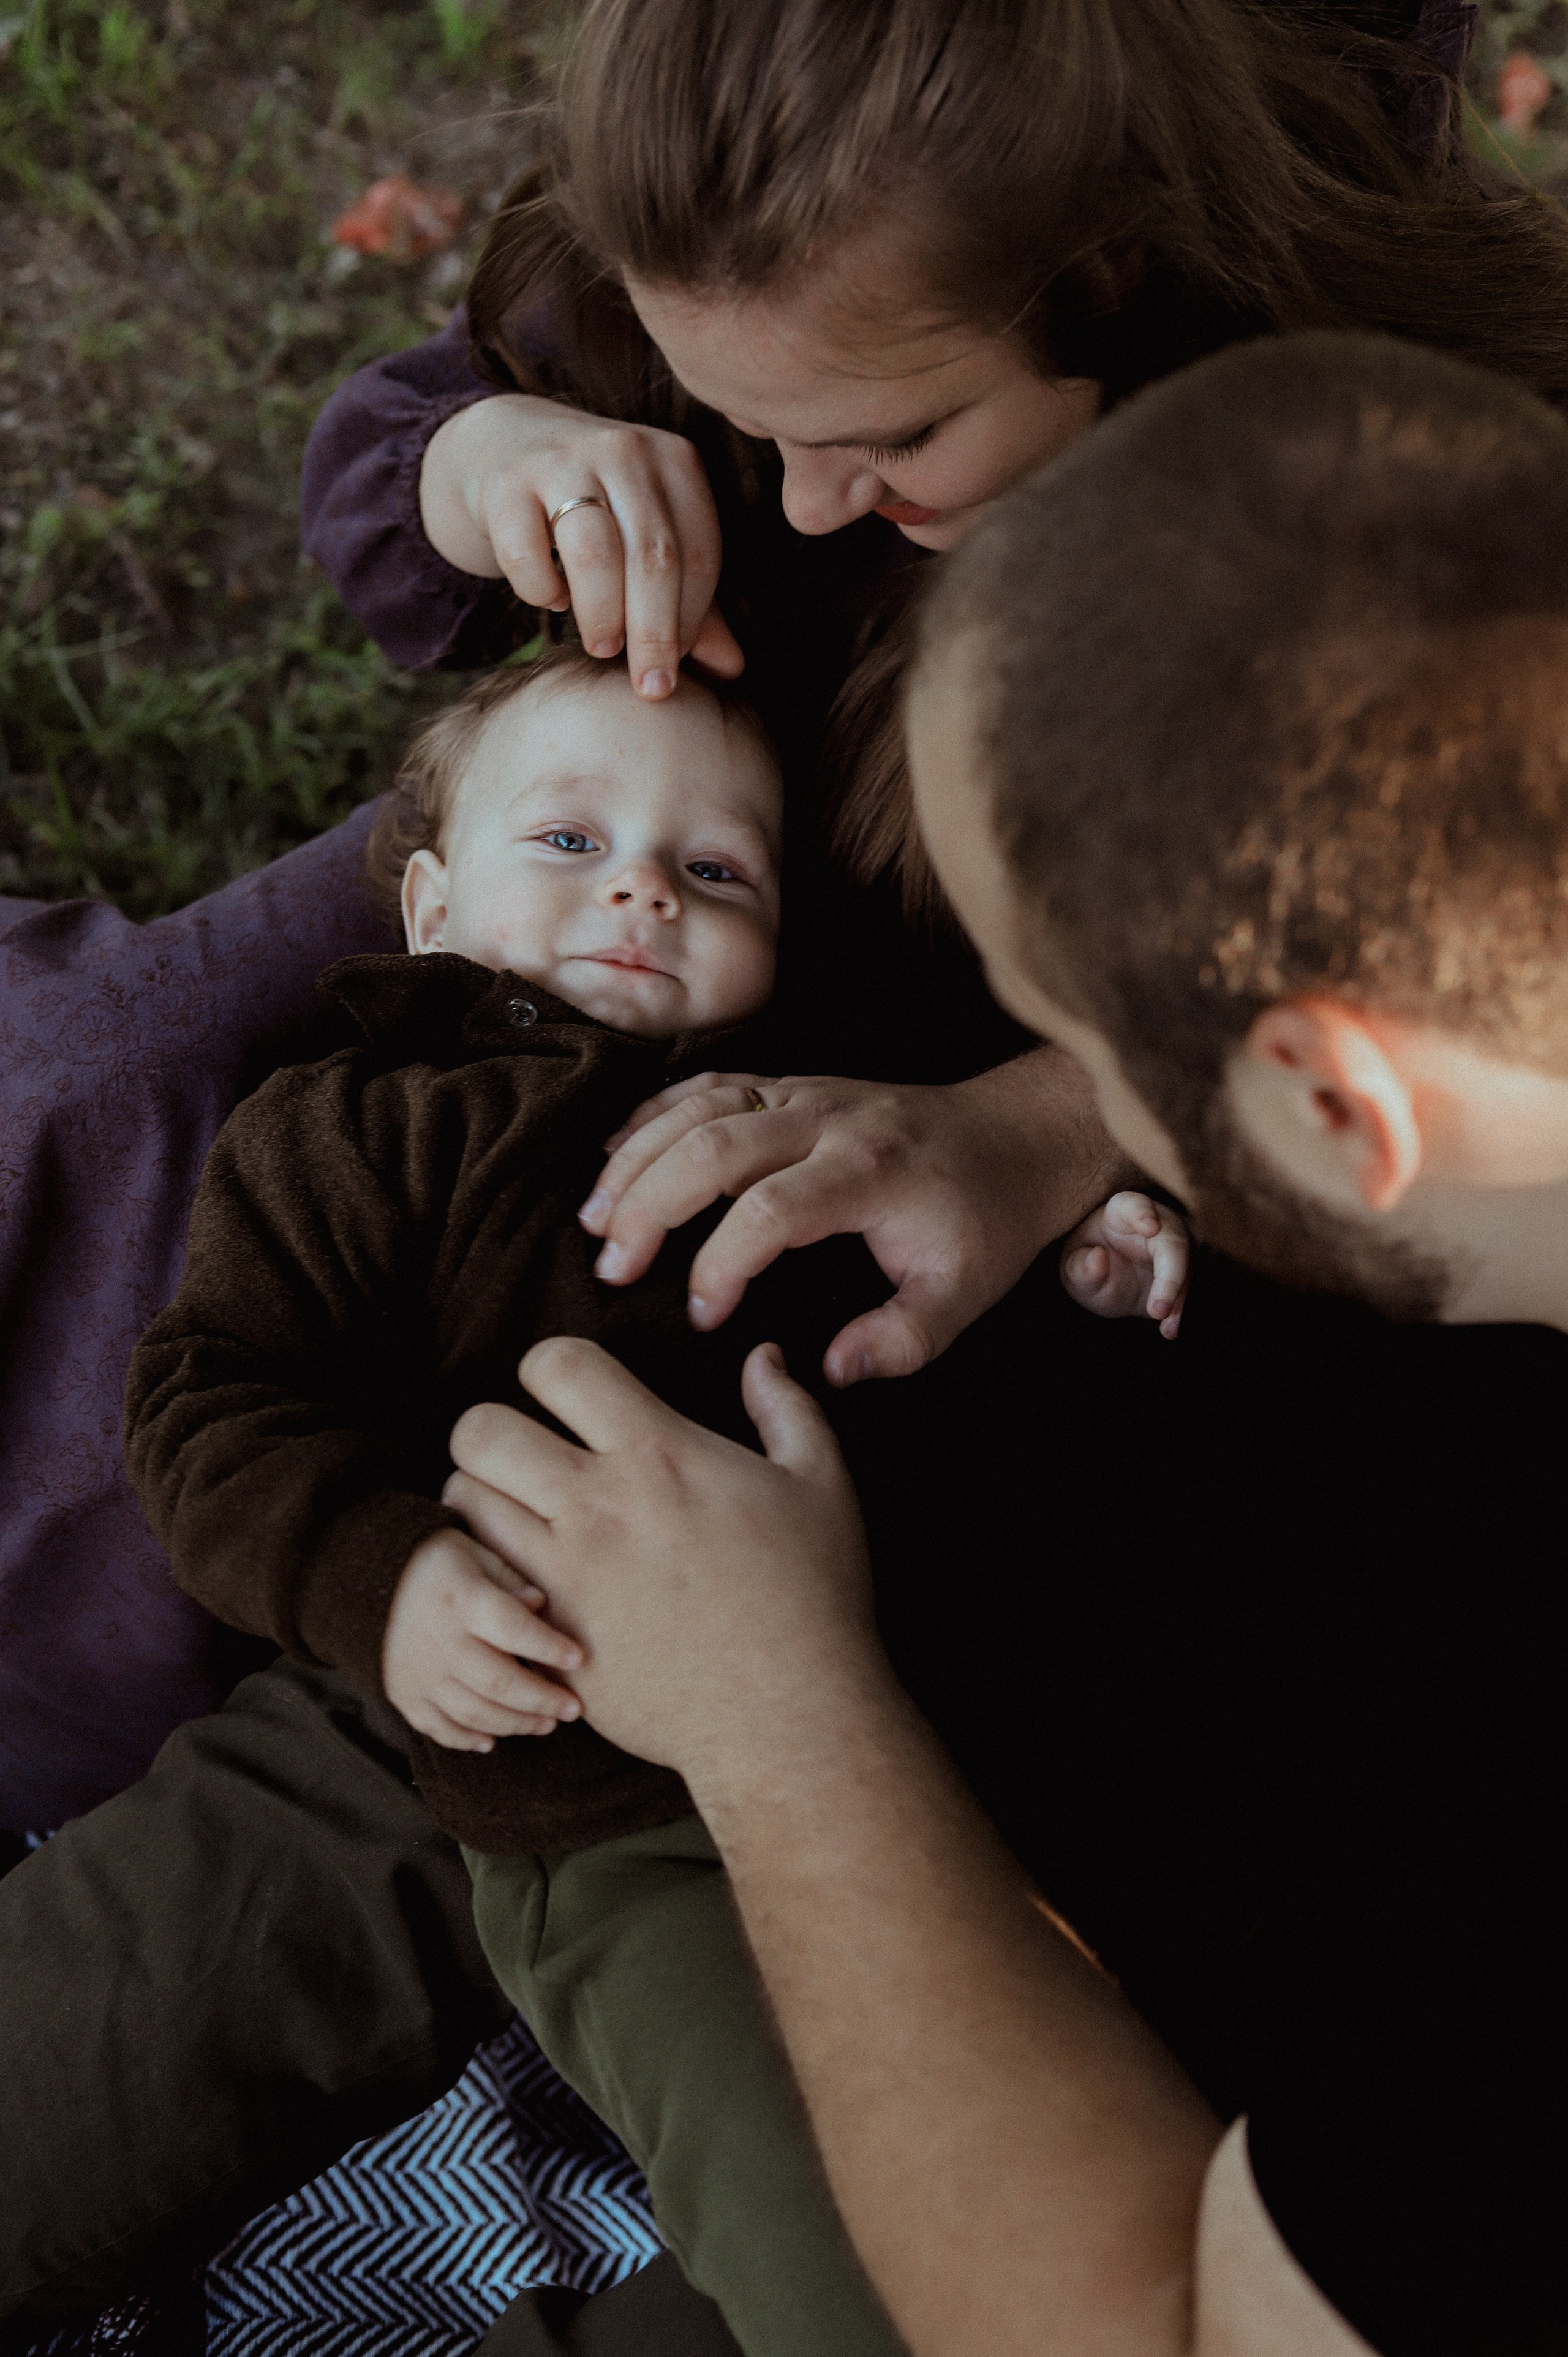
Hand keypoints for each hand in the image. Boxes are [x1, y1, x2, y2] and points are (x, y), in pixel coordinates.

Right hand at [381, 1526, 583, 1752]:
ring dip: (515, 1724)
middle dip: (542, 1699)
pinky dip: (466, 1739)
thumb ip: (510, 1576)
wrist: (365, 1575)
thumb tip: (541, 1603)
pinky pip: (437, 1727)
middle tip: (574, 1708)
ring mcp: (419, 1672)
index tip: (579, 1658)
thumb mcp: (474, 1551)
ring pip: (474, 1712)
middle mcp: (439, 1640)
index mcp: (462, 1599)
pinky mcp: (403, 1693)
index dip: (548, 1646)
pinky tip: (492, 1740)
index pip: (512, 1628)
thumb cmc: (435, 1559)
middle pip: (499, 1681)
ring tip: (546, 1724)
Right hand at [419, 394, 742, 697]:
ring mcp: (564, 460)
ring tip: (603, 648)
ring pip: (595, 554)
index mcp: (676, 461)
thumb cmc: (600, 508)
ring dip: (602, 615)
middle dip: (654, 633)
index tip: (676, 667)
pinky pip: (527, 553)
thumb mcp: (651, 540)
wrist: (511, 445)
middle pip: (654, 557)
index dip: (691, 621)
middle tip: (649, 687)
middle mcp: (625, 451)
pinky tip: (552, 599)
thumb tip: (731, 669)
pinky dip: (542, 590)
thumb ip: (693, 601)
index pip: (700, 554)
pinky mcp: (507, 481)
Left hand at [442, 1339, 881, 1789]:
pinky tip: (522, 1576)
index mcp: (659, 1456)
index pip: (557, 1364)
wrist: (791, 1718)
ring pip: (465, 1505)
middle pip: (480, 1430)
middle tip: (526, 1454)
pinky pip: (479, 1584)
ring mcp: (564, 1578)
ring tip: (515, 1512)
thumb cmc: (814, 1597)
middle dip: (493, 1430)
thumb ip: (787, 1407)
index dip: (552, 1365)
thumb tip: (763, 1355)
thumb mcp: (823, 1485)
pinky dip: (487, 1571)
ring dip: (480, 1499)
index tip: (572, 1394)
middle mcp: (598, 1508)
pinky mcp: (550, 1639)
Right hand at [577, 1049, 1131, 1385]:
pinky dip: (653, 1114)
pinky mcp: (793, 1083)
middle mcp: (827, 1120)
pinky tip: (614, 1154)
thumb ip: (902, 1340)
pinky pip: (708, 1084)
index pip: (769, 1211)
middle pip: (714, 1143)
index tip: (705, 1315)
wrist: (1019, 1134)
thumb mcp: (964, 1295)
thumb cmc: (987, 1219)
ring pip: (700, 1107)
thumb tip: (831, 1371)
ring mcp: (805, 1092)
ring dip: (637, 1158)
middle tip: (611, 1266)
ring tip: (594, 1219)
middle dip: (649, 1205)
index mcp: (868, 1173)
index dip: (723, 1264)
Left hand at [1059, 1191, 1189, 1338]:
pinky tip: (1170, 1329)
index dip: (1143, 1213)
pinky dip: (1182, 1310)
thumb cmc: (1087, 1265)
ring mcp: (1176, 1245)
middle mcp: (1157, 1222)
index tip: (1150, 1227)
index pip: (1134, 1205)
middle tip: (1158, 1309)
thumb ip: (1079, 1267)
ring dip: (1181, 1298)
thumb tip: (1097, 1258)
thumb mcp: (1074, 1271)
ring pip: (1190, 1266)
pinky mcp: (1188, 1268)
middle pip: (1174, 1241)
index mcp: (1121, 1212)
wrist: (1108, 1282)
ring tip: (1167, 1325)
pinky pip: (1193, 1288)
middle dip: (1170, 1275)